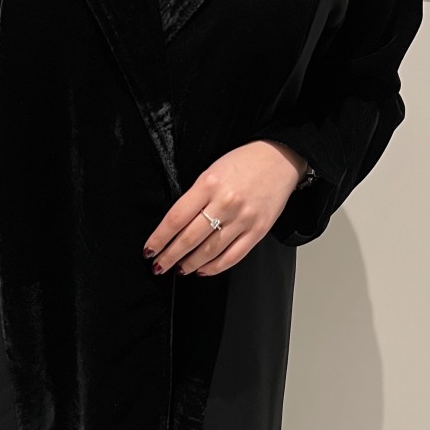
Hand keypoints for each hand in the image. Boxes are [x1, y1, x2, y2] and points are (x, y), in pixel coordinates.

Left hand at [142, 140, 308, 275]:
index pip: (175, 219)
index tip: (150, 249)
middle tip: (159, 265)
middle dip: (170, 256)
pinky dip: (215, 267)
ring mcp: (243, 218)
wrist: (279, 159)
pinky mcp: (258, 230)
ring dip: (190, 264)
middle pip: (189, 238)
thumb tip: (175, 226)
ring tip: (180, 269)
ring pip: (209, 251)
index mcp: (208, 184)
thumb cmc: (243, 163)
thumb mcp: (211, 171)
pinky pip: (233, 256)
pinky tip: (204, 270)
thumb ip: (194, 197)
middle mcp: (225, 202)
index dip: (159, 239)